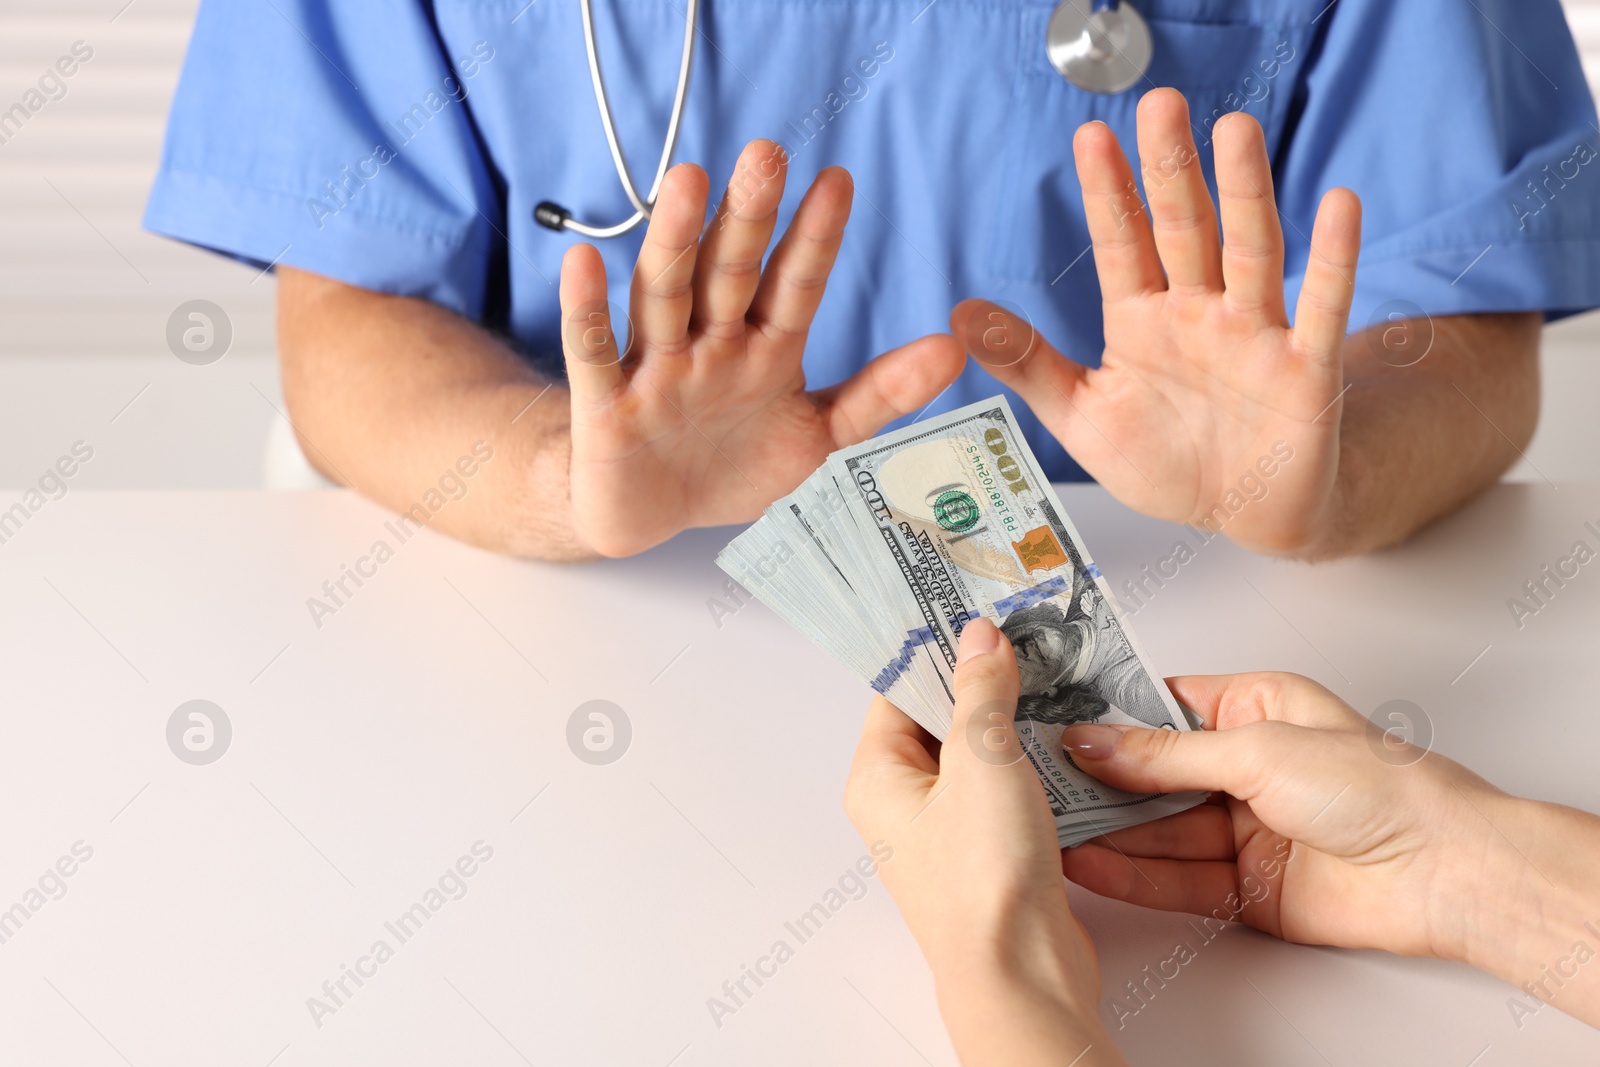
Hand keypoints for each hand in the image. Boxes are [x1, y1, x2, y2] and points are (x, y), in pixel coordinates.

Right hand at [560, 140, 963, 556]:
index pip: (795, 284)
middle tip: (767, 154)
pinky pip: (593, 353)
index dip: (815, 238)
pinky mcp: (606, 407)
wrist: (651, 516)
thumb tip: (954, 348)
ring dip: (675, 241)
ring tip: (686, 181)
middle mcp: (710, 344)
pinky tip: (584, 261)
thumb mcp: (819, 437)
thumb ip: (880, 394)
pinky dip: (587, 311)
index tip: (838, 181)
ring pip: (665, 296)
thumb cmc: (734, 465)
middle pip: (729, 272)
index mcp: (765, 348)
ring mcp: (656, 369)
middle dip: (748, 217)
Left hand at [845, 619, 1126, 1066]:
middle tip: (1021, 635)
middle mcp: (902, 804)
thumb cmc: (984, 879)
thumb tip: (977, 639)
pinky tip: (1064, 741)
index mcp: (877, 777)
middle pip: (936, 719)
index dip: (933, 648)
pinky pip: (1002, 790)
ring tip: (1050, 676)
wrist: (1022, 970)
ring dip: (1010, 722)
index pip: (897, 690)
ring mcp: (944, 832)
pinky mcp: (987, 853)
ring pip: (975, 755)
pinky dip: (1028, 764)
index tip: (970, 610)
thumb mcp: (982, 760)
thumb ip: (979, 692)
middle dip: (978, 681)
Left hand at [952, 89, 1361, 556]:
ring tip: (1236, 129)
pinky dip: (1334, 259)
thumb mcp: (1083, 414)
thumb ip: (1027, 364)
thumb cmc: (1164, 459)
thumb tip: (958, 315)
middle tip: (1158, 103)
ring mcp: (1255, 334)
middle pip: (1185, 228)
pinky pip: (1322, 308)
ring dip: (1245, 192)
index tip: (1090, 136)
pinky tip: (1340, 203)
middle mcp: (1199, 313)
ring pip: (1250, 251)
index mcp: (1142, 320)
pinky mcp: (1305, 370)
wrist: (1241, 514)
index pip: (1123, 243)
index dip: (1109, 193)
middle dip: (1171, 170)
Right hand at [1059, 673, 1514, 963]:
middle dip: (1096, 779)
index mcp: (1254, 706)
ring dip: (1106, 830)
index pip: (1158, 706)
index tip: (1050, 718)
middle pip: (1150, 772)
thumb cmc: (1382, 787)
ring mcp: (1242, 827)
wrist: (1442, 871)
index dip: (1105, 714)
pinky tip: (1090, 866)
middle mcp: (1245, 765)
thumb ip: (1166, 754)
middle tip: (1034, 779)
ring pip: (1155, 829)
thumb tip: (1096, 743)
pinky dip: (1131, 875)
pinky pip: (1174, 878)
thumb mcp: (1257, 749)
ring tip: (1047, 827)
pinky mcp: (1244, 886)